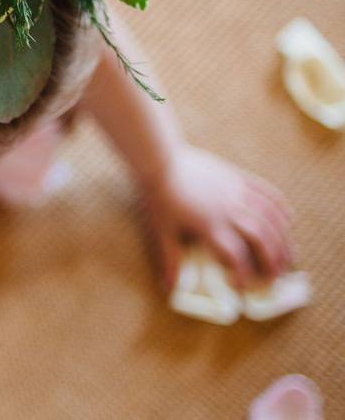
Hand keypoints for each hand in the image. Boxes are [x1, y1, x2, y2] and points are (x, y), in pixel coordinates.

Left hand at [140, 145, 293, 290]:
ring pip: (270, 217)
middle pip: (261, 237)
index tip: (244, 287)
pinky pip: (267, 192)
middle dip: (273, 259)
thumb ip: (171, 259)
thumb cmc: (160, 197)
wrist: (161, 161)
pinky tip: (288, 219)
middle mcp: (229, 210)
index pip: (235, 255)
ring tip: (289, 256)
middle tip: (278, 276)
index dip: (243, 273)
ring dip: (283, 238)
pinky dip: (280, 206)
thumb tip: (168, 287)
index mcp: (209, 225)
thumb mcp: (163, 230)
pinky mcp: (238, 178)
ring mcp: (237, 192)